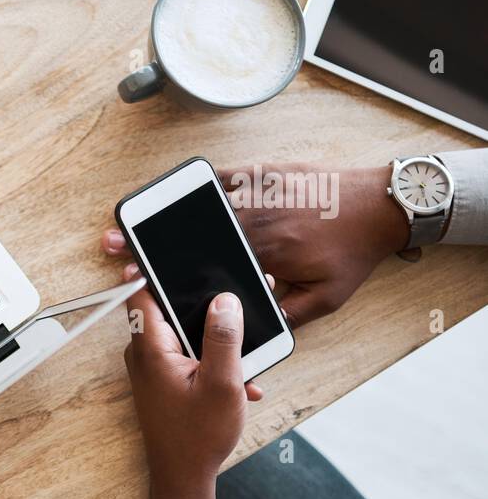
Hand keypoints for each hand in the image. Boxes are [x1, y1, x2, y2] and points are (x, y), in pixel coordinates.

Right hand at [101, 164, 409, 327]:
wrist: (384, 205)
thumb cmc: (354, 252)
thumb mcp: (328, 297)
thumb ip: (289, 315)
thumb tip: (248, 326)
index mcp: (265, 250)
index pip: (202, 260)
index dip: (164, 268)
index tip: (135, 272)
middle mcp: (257, 217)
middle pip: (191, 230)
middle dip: (149, 239)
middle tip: (115, 241)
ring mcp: (262, 191)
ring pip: (204, 203)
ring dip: (167, 212)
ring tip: (135, 215)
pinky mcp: (270, 172)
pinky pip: (229, 175)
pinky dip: (205, 183)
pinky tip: (181, 190)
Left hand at [123, 288, 261, 498]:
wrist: (184, 479)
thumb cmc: (197, 437)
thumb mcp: (222, 384)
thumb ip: (223, 338)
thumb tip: (224, 300)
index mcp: (151, 349)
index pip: (144, 293)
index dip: (162, 272)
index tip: (185, 256)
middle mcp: (145, 354)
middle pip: (170, 309)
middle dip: (206, 306)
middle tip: (240, 300)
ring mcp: (154, 367)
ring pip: (185, 334)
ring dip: (217, 340)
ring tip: (247, 352)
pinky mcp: (165, 379)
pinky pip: (189, 355)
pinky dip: (214, 362)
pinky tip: (242, 382)